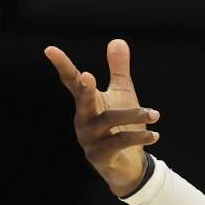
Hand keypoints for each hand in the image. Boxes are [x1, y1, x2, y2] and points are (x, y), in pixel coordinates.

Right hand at [45, 39, 159, 196]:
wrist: (128, 164)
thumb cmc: (122, 125)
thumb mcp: (122, 95)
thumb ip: (119, 70)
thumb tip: (118, 40)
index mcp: (87, 103)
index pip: (72, 81)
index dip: (62, 65)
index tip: (49, 49)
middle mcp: (83, 119)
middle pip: (82, 100)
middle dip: (85, 88)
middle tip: (88, 75)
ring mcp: (89, 138)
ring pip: (109, 121)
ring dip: (134, 115)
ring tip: (154, 114)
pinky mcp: (99, 156)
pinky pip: (119, 142)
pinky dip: (138, 137)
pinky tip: (154, 134)